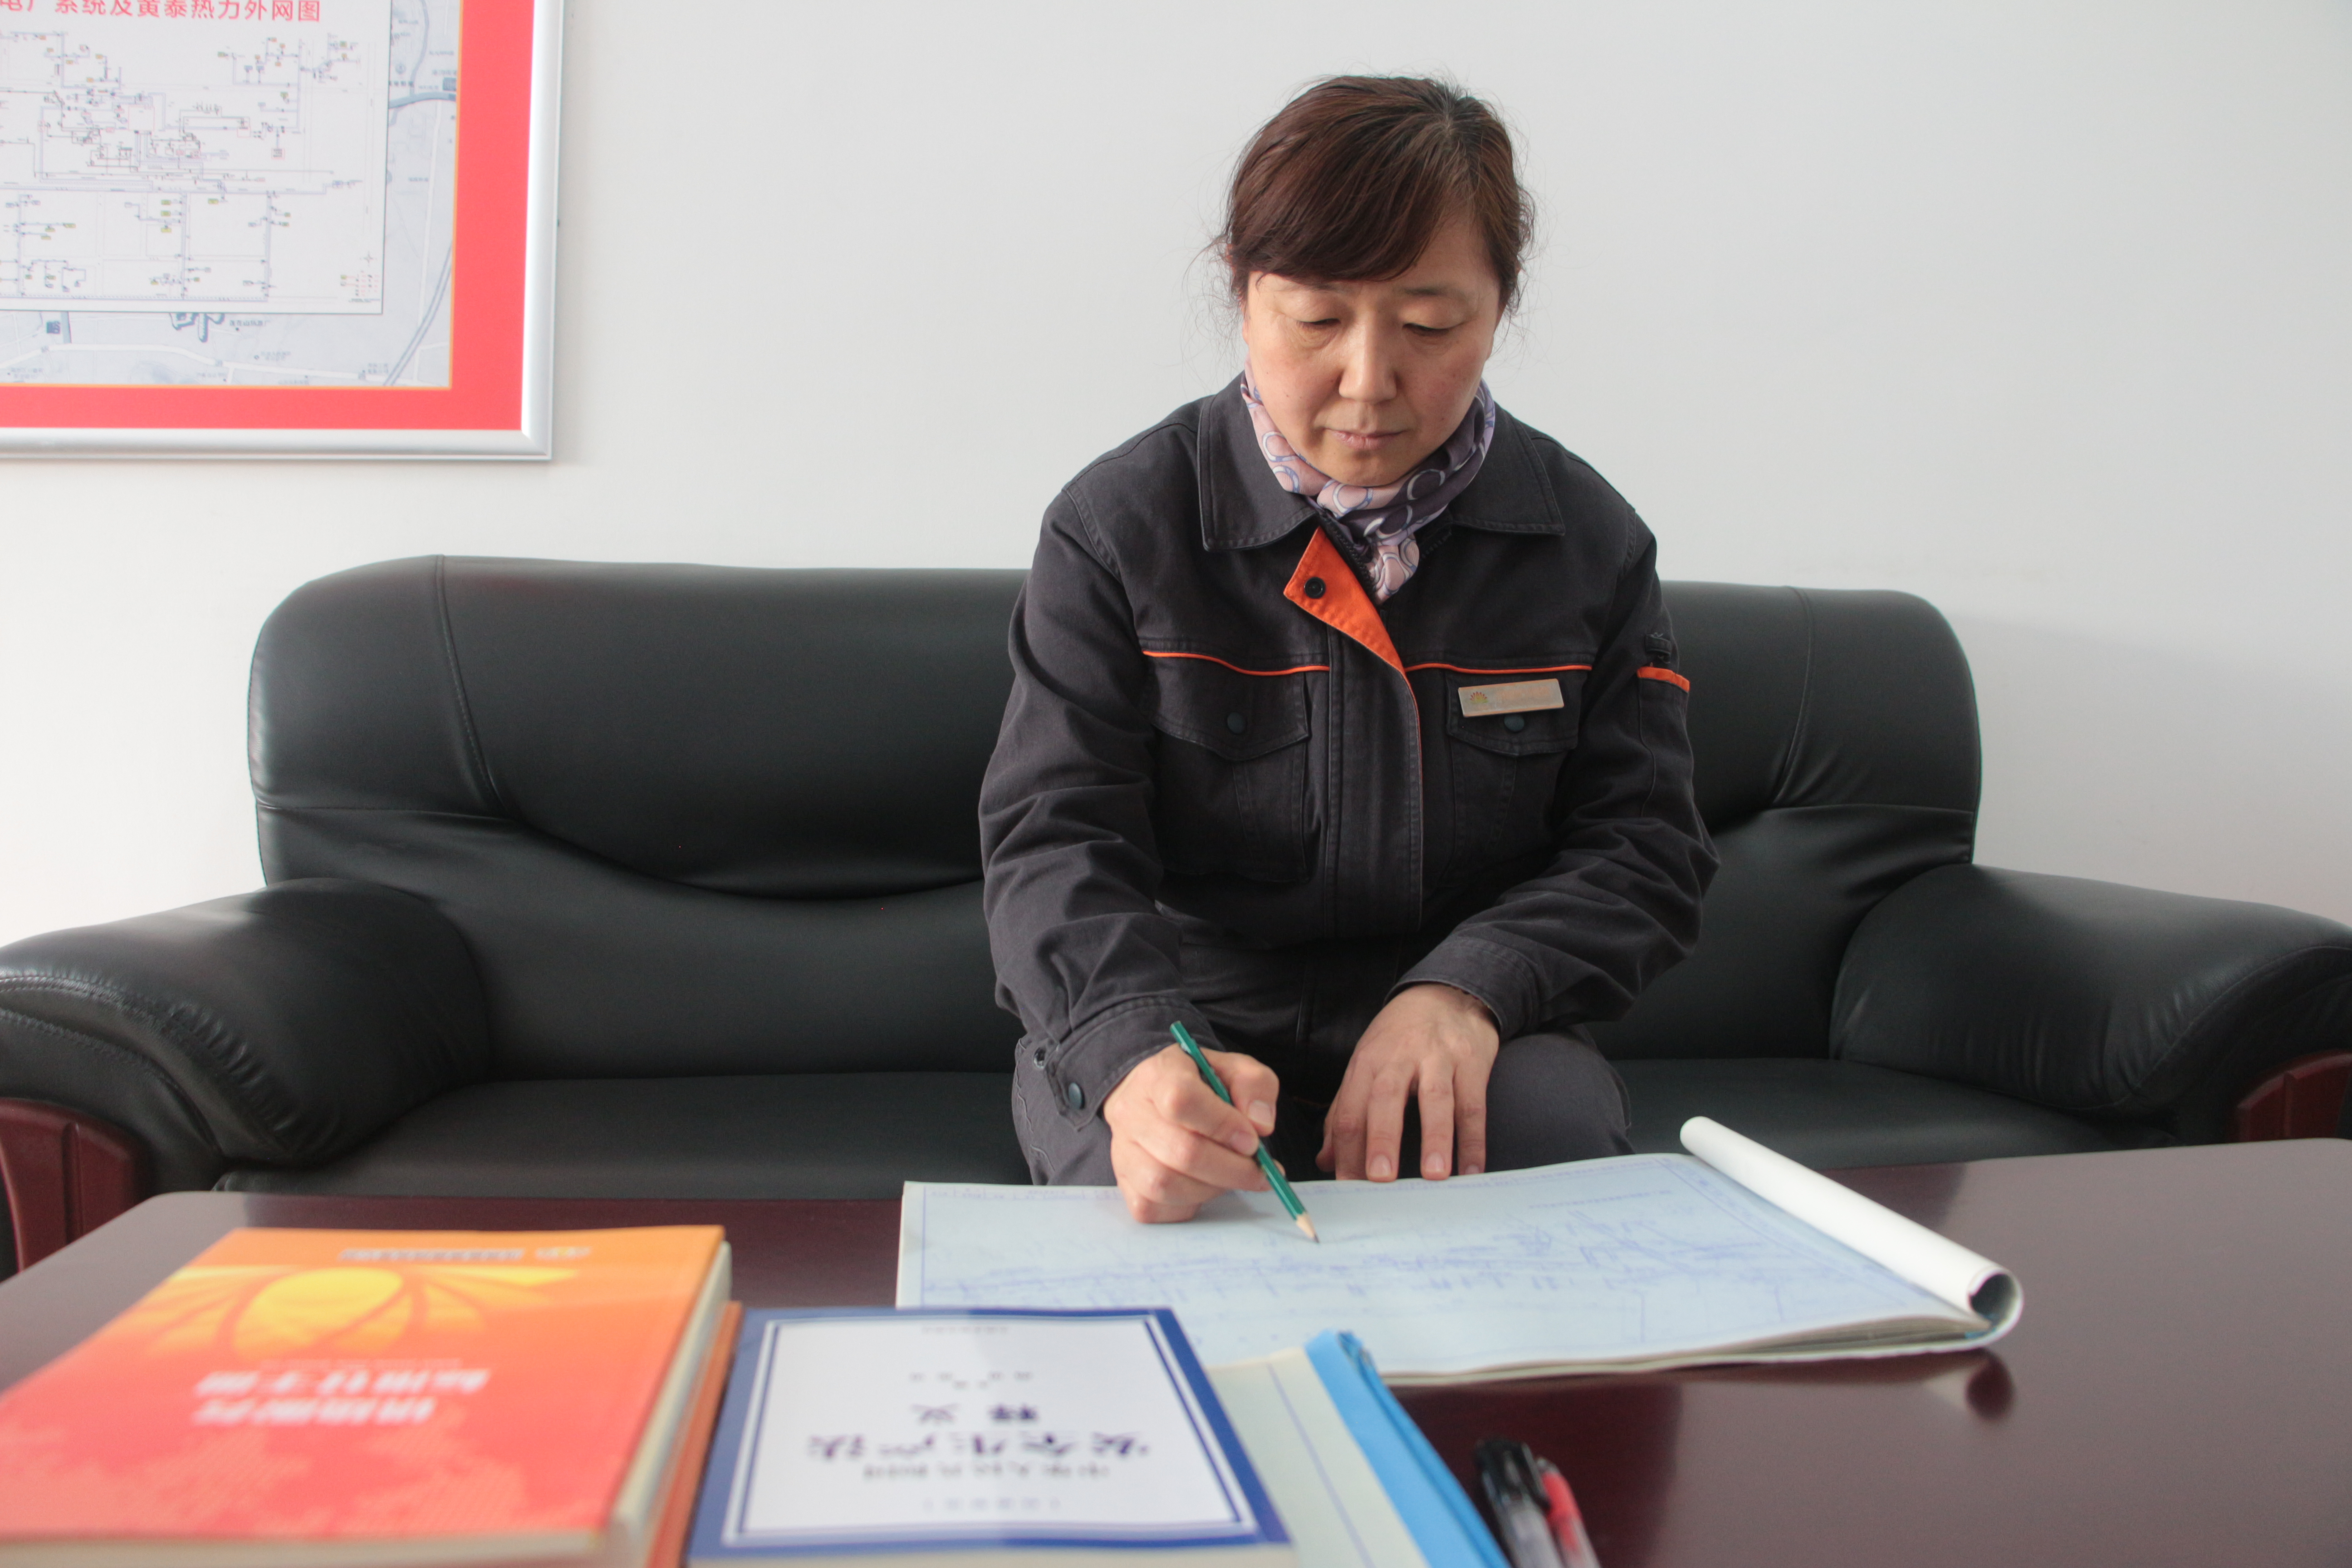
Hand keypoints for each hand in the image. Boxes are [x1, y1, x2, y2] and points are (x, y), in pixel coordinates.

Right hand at [1101, 1044, 1278, 1222]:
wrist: (1155, 1097)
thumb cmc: (1199, 1085)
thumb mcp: (1234, 1069)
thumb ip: (1255, 1086)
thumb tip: (1260, 1125)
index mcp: (1158, 1075)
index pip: (1181, 1100)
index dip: (1222, 1125)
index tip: (1252, 1140)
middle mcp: (1131, 1112)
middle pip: (1181, 1152)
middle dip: (1232, 1169)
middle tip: (1259, 1170)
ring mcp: (1122, 1151)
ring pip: (1165, 1185)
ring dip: (1212, 1189)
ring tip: (1232, 1177)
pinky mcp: (1123, 1183)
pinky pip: (1153, 1207)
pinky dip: (1188, 1205)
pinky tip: (1205, 1187)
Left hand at [1319, 984, 1497, 1181]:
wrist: (1448, 996)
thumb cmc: (1400, 1038)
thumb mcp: (1366, 1064)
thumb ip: (1346, 1111)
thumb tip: (1326, 1161)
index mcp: (1367, 1062)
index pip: (1350, 1109)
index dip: (1347, 1151)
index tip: (1348, 1187)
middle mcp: (1400, 1057)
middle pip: (1386, 1098)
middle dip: (1381, 1139)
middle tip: (1380, 1178)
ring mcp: (1439, 1057)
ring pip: (1436, 1098)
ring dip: (1435, 1138)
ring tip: (1434, 1176)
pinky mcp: (1473, 1062)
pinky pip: (1474, 1105)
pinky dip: (1474, 1140)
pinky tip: (1471, 1170)